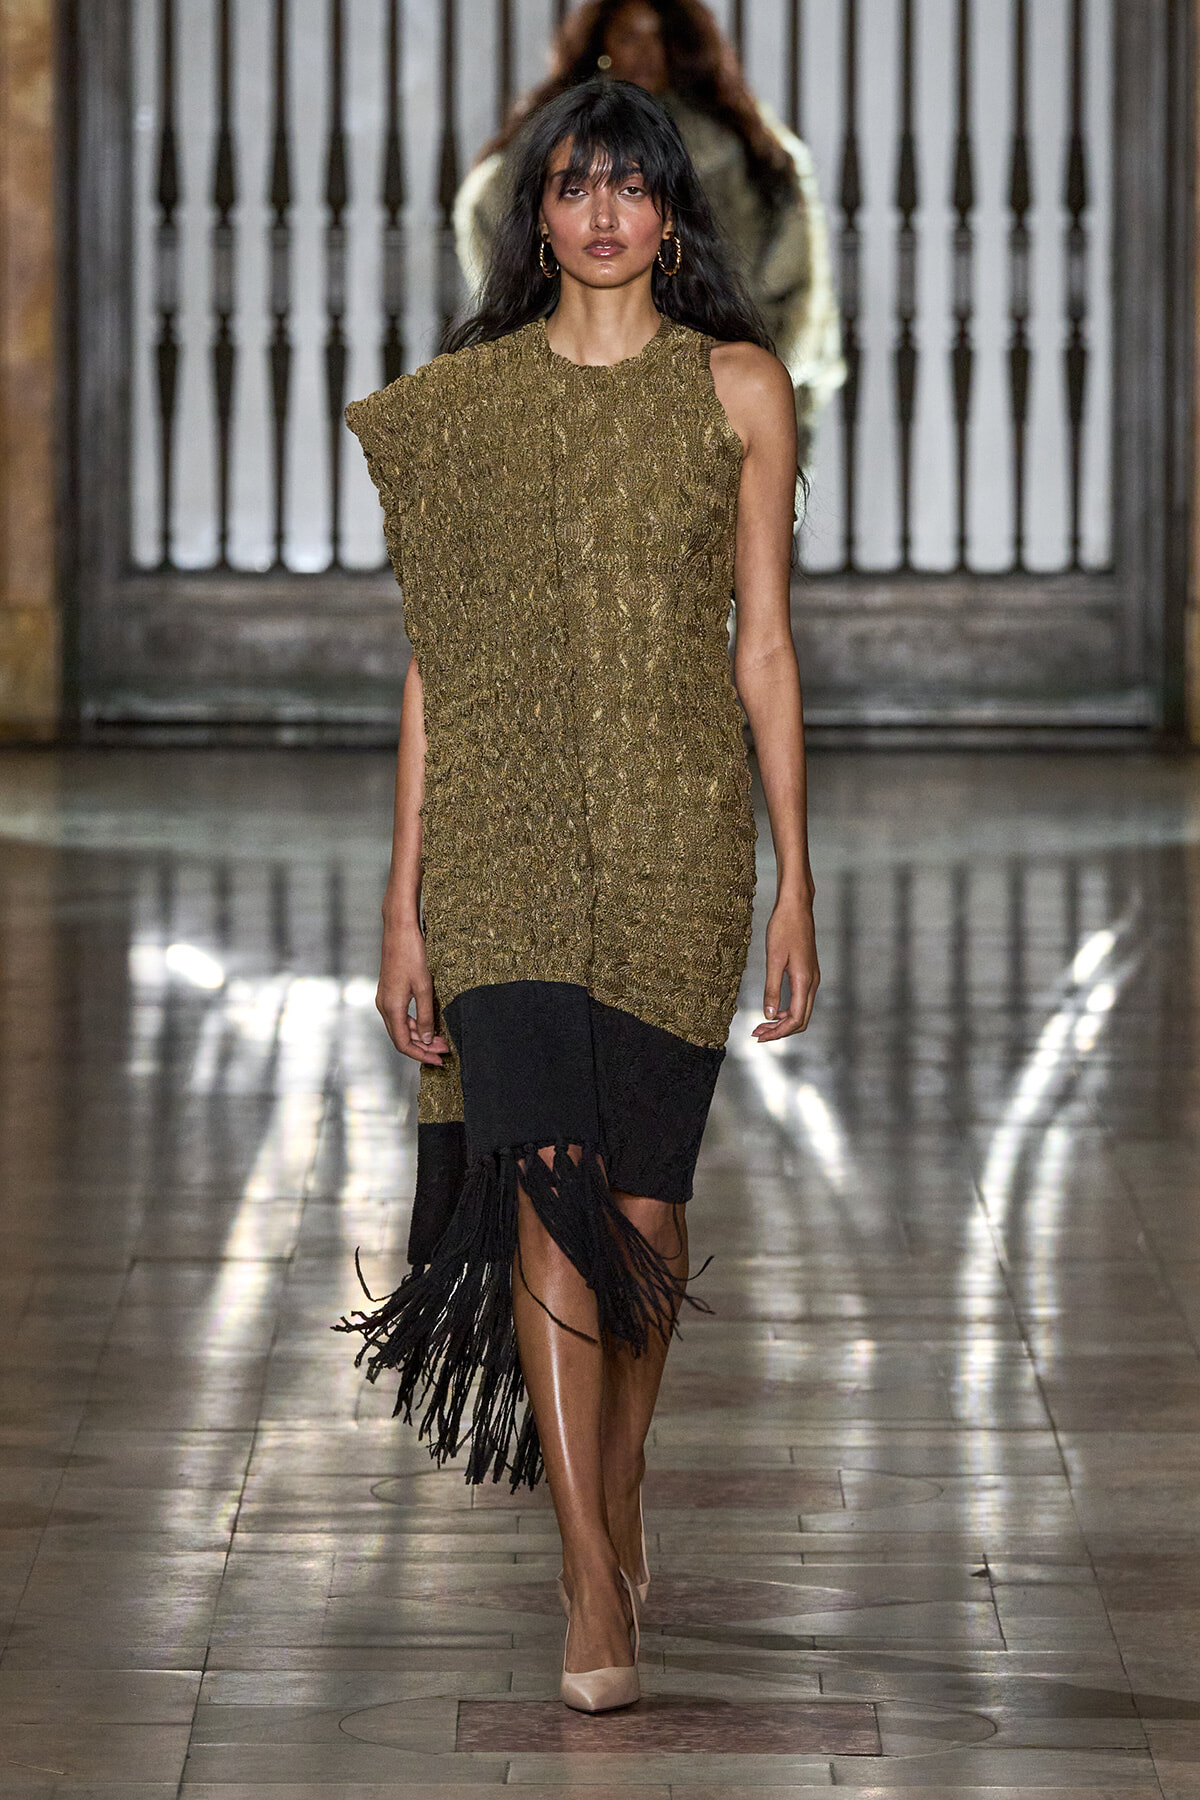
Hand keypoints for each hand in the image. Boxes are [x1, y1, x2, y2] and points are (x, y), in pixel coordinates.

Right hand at [376, 918, 449, 1065]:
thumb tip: (424, 1040)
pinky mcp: (389, 992)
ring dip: (419, 1036)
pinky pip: (400, 1016)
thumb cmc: (412, 954)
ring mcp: (385, 999)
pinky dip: (414, 1024)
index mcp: (391, 1007)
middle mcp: (384, 1006)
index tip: (439, 1060)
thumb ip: (425, 1016)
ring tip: (440, 1039)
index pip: (404, 1043)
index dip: (421, 1055)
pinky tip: (428, 1024)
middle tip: (444, 1051)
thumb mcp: (424, 987)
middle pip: (401, 1038)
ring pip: (400, 1028)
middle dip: (422, 1048)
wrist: (399, 929)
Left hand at [752, 894, 818, 1040]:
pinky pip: (800, 1000)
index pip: (794, 1019)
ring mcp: (812, 978)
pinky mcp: (808, 973)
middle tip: (757, 1034)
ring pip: (801, 1011)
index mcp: (804, 981)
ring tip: (761, 1024)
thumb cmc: (784, 928)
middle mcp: (812, 983)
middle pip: (800, 1020)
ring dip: (782, 1022)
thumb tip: (768, 1014)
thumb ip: (772, 988)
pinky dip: (786, 1010)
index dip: (777, 1032)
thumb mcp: (774, 959)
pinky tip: (772, 1009)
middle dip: (779, 1031)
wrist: (797, 907)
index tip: (759, 1036)